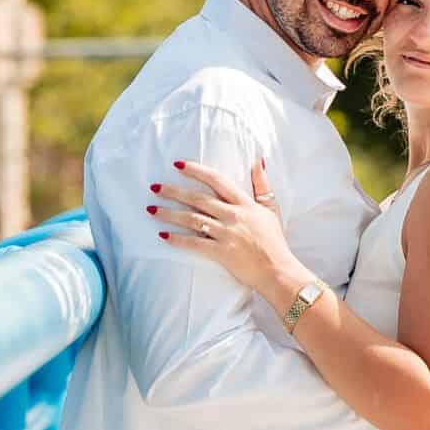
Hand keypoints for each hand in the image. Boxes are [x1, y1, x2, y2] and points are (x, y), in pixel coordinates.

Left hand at [152, 158, 299, 300]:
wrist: (278, 270)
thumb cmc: (273, 241)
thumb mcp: (271, 209)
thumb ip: (262, 184)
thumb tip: (257, 160)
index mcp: (244, 203)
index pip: (217, 180)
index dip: (196, 171)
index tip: (178, 165)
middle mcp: (233, 216)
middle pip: (198, 199)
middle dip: (174, 192)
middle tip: (154, 188)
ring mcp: (226, 234)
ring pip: (192, 219)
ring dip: (169, 214)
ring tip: (151, 210)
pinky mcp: (221, 252)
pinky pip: (194, 243)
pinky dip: (177, 239)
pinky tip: (162, 235)